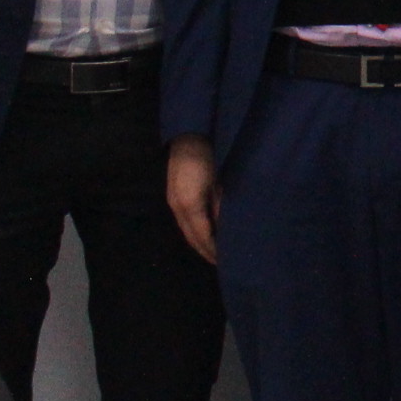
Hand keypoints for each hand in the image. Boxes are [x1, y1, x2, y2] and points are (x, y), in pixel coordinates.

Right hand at [166, 134, 219, 260]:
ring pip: (186, 231)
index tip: (224, 261)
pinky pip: (185, 221)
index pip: (202, 236)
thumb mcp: (220, 183)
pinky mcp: (175, 197)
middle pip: (192, 237)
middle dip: (205, 251)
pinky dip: (194, 232)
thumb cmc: (211, 156)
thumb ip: (220, 205)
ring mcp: (175, 202)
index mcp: (190, 204)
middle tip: (220, 263)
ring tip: (212, 254)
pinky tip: (204, 235)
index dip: (212, 250)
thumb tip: (224, 227)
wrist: (190, 137)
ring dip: (198, 243)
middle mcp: (179, 207)